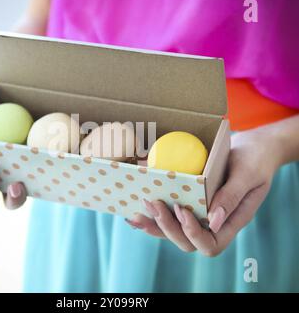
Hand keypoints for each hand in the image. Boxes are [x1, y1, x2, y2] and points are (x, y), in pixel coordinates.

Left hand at [127, 127, 282, 255]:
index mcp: (232, 221)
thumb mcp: (248, 174)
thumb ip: (232, 196)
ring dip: (154, 224)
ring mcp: (200, 215)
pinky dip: (154, 213)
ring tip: (138, 210)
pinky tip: (138, 207)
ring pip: (174, 231)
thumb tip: (212, 222)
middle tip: (152, 203)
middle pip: (187, 242)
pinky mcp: (190, 203)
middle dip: (167, 226)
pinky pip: (171, 214)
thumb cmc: (255, 159)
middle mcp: (214, 224)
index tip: (182, 209)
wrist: (252, 148)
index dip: (193, 234)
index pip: (211, 244)